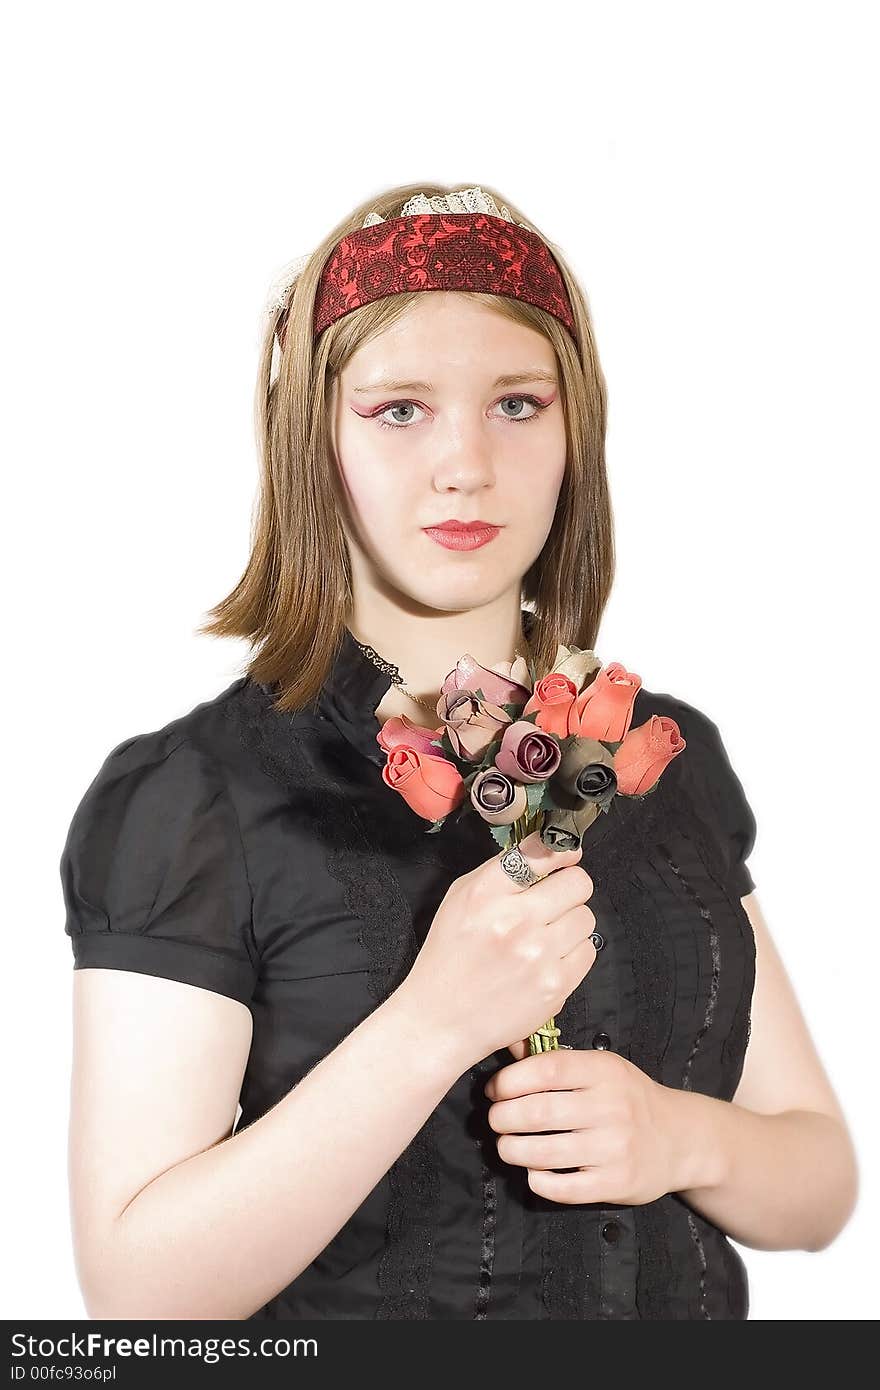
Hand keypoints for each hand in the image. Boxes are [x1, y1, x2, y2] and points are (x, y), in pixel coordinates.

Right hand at [399, 830, 596, 1065]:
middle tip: (557, 900)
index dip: (561, 852)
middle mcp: (514, 920)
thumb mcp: (460, 898)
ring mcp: (538, 955)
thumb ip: (502, 871)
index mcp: (486, 893)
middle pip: (578, 883)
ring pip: (587, 917)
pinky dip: (573, 953)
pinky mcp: (555, 985)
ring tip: (547, 936)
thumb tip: (548, 850)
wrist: (442, 1019)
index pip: (542, 853)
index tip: (566, 857)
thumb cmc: (450, 955)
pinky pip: (588, 951)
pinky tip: (549, 960)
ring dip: (571, 923)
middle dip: (570, 888)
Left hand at [483, 1047, 679, 1204]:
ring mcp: (615, 1148)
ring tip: (506, 1145)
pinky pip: (562, 1188)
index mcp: (605, 1071)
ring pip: (543, 1152)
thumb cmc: (629, 1098)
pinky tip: (533, 1171)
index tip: (495, 1090)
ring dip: (512, 1150)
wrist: (680, 1138)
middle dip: (503, 1118)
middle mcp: (612, 1107)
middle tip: (495, 1120)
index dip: (510, 1080)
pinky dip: (537, 1181)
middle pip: (538, 1112)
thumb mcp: (603, 1068)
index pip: (546, 1070)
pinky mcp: (616, 1183)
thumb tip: (508, 1048)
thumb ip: (558, 1061)